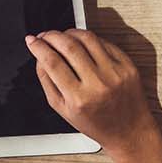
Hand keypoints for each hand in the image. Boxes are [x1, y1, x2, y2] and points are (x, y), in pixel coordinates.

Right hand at [29, 29, 161, 162]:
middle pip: (69, 46)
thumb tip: (39, 57)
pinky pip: (104, 43)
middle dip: (52, 36)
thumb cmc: (96, 124)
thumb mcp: (64, 110)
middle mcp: (98, 84)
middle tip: (44, 35)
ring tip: (62, 36)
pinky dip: (89, 39)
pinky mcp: (127, 65)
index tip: (32, 41)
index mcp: (79, 99)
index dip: (38, 47)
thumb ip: (48, 82)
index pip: (52, 63)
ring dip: (70, 32)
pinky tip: (81, 42)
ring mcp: (115, 72)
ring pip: (88, 39)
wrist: (129, 130)